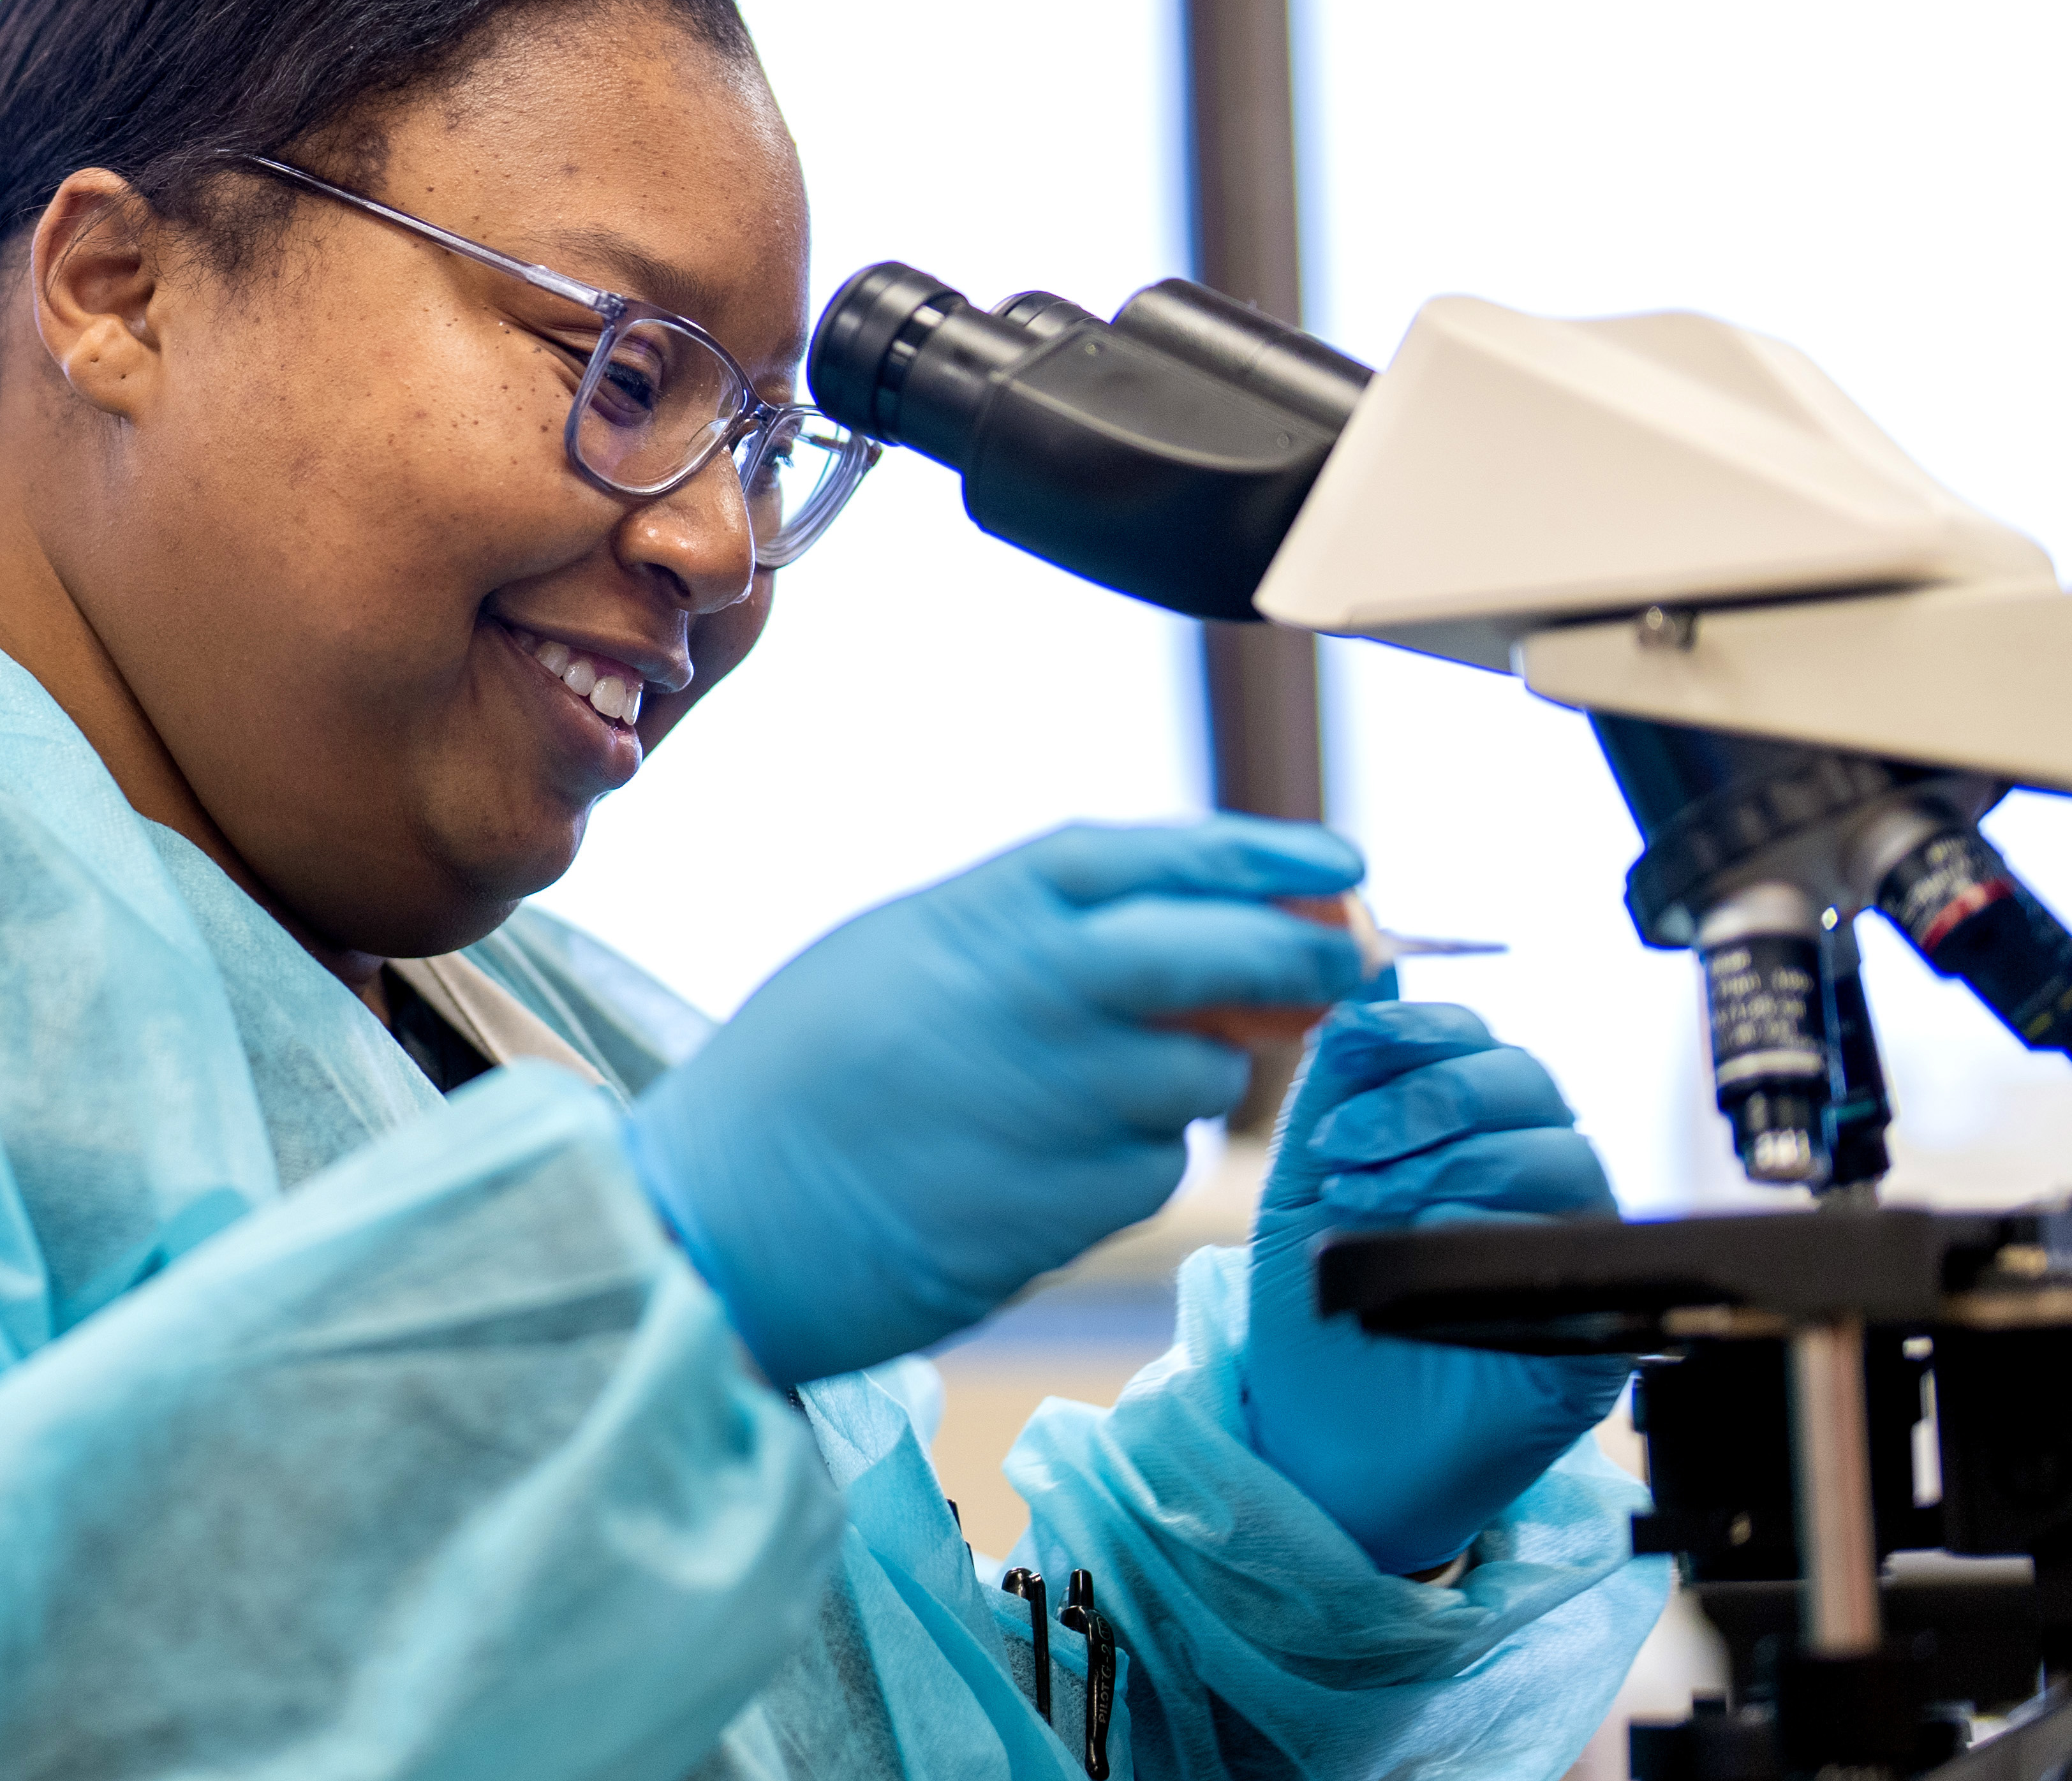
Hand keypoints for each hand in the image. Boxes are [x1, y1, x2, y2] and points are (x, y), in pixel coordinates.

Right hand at [622, 818, 1374, 1386]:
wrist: (719, 1220)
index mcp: (976, 917)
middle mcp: (1028, 997)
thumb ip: (1025, 936)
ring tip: (1085, 1096)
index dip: (1258, 851)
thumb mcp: (898, 957)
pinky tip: (1039, 1169)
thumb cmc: (799, 1081)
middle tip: (1352, 963)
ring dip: (1189, 1080)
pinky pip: (1151, 1171)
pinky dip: (1128, 1165)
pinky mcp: (1066, 1206)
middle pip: (1220, 955)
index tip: (1341, 859)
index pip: (1151, 857)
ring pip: (1201, 1078)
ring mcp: (1053, 1103)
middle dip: (1303, 953)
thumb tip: (1181, 927)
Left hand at [1235, 1000, 1633, 1571]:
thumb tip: (1360, 998)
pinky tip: (1434, 1251)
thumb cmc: (1317, 1319)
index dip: (1424, 1028)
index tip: (1357, 1042)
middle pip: (1530, 1085)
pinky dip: (1507, 1234)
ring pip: (1563, 1155)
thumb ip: (1334, 1094)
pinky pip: (1589, 1254)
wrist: (1319, 1448)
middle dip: (1431, 1097)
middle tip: (1346, 1150)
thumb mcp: (1303, 1191)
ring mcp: (1569, 1252)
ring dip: (1458, 1159)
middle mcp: (1531, 1183)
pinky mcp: (1596, 1330)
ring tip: (1370, 1205)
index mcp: (1468, 1136)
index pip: (1478, 1044)